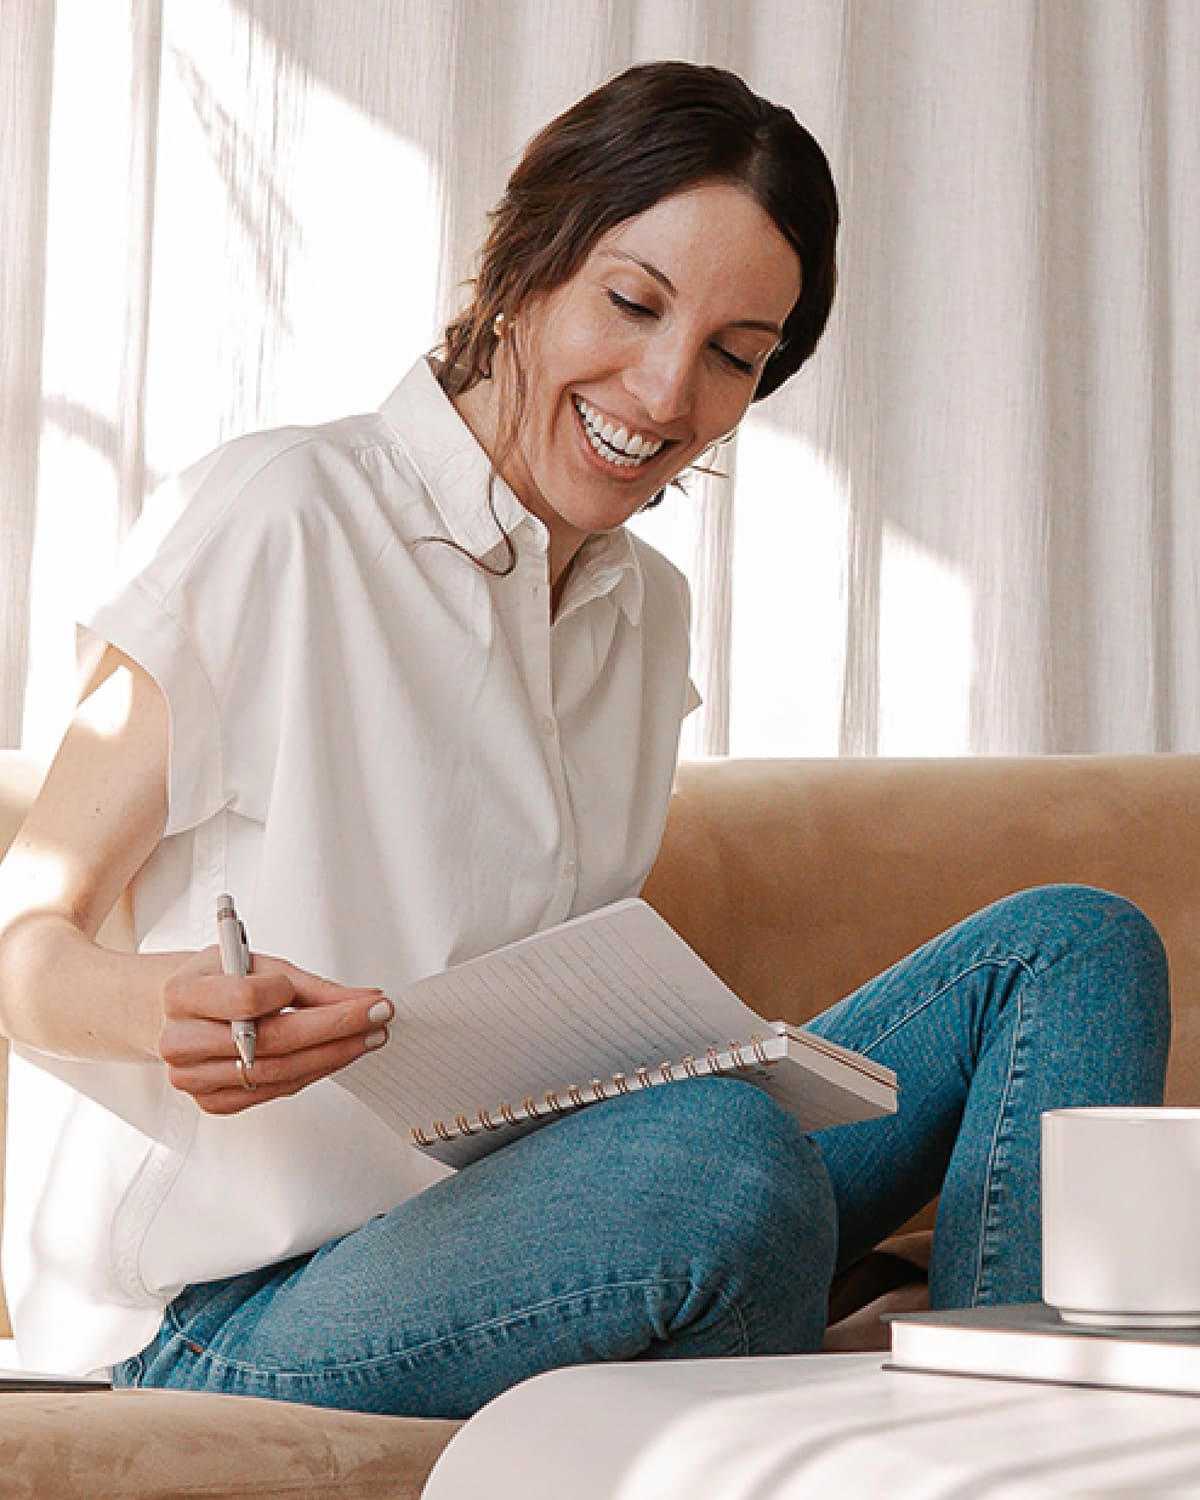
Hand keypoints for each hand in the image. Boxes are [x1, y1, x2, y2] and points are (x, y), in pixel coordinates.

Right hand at [157, 947, 391, 1113]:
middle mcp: (180, 1041)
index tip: (338, 991)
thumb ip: (308, 985)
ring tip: (368, 1038)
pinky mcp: (211, 1102)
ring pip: (277, 1073)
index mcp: (183, 994)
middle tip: (378, 1017)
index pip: (246, 998)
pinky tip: (335, 1057)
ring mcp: (193, 1078)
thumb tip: (365, 999)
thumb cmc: (217, 980)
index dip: (293, 995)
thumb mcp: (255, 963)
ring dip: (332, 1056)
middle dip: (335, 1030)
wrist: (174, 1010)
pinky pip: (272, 1092)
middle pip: (271, 1043)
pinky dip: (310, 1074)